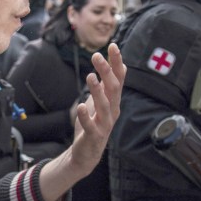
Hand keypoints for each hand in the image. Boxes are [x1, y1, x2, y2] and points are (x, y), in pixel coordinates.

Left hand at [38, 43, 125, 200]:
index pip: (119, 79)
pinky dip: (87, 116)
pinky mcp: (94, 136)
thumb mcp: (101, 102)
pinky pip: (91, 125)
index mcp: (114, 101)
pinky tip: (82, 106)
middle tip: (97, 56)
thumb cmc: (93, 125)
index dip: (117, 63)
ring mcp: (104, 124)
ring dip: (97, 90)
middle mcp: (112, 111)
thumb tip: (115, 65)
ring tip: (90, 76)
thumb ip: (107, 86)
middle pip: (114, 89)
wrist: (86, 154)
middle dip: (107, 71)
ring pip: (104, 105)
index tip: (113, 46)